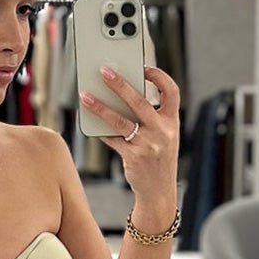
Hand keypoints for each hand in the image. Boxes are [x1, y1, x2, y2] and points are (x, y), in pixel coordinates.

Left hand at [78, 64, 180, 217]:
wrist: (159, 191)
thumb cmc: (158, 159)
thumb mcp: (164, 136)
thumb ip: (150, 118)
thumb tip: (121, 97)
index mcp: (172, 122)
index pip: (171, 92)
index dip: (159, 76)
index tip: (144, 67)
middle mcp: (162, 131)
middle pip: (139, 101)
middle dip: (120, 84)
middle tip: (104, 71)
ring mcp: (148, 145)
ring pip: (120, 121)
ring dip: (101, 107)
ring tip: (85, 96)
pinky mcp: (133, 157)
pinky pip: (112, 139)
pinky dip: (101, 130)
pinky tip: (90, 123)